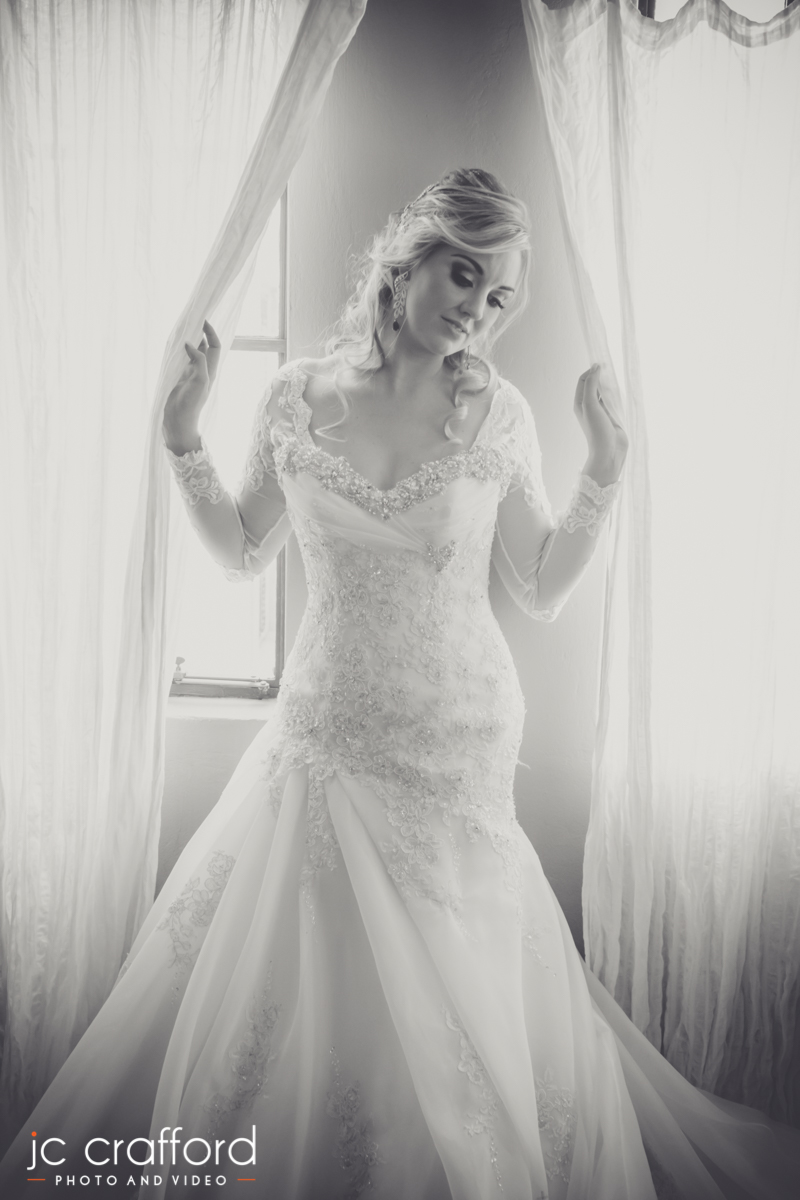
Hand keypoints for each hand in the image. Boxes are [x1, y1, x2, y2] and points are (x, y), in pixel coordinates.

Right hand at [162, 320, 220, 452]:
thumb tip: (191, 344)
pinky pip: (181, 359)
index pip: (214, 347)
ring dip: (189, 340)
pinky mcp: (179, 379)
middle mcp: (202, 371)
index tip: (203, 321)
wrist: (178, 423)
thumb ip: (198, 361)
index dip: (211, 333)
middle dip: (200, 333)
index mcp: (210, 371)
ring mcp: (190, 374)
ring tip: (182, 328)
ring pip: (192, 353)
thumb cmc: (191, 405)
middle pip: (204, 347)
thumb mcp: (199, 382)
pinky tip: (173, 345)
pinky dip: (179, 350)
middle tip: (191, 320)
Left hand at [573, 362, 628, 485]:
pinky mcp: (611, 415)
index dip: (591, 371)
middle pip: (593, 384)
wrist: (609, 450)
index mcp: (580, 402)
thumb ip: (591, 385)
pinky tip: (621, 390)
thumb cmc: (596, 429)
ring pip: (603, 391)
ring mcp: (600, 410)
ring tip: (616, 378)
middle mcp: (588, 405)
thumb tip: (596, 367)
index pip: (583, 380)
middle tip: (611, 369)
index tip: (603, 365)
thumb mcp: (590, 404)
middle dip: (600, 375)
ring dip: (608, 384)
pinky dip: (616, 393)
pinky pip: (612, 399)